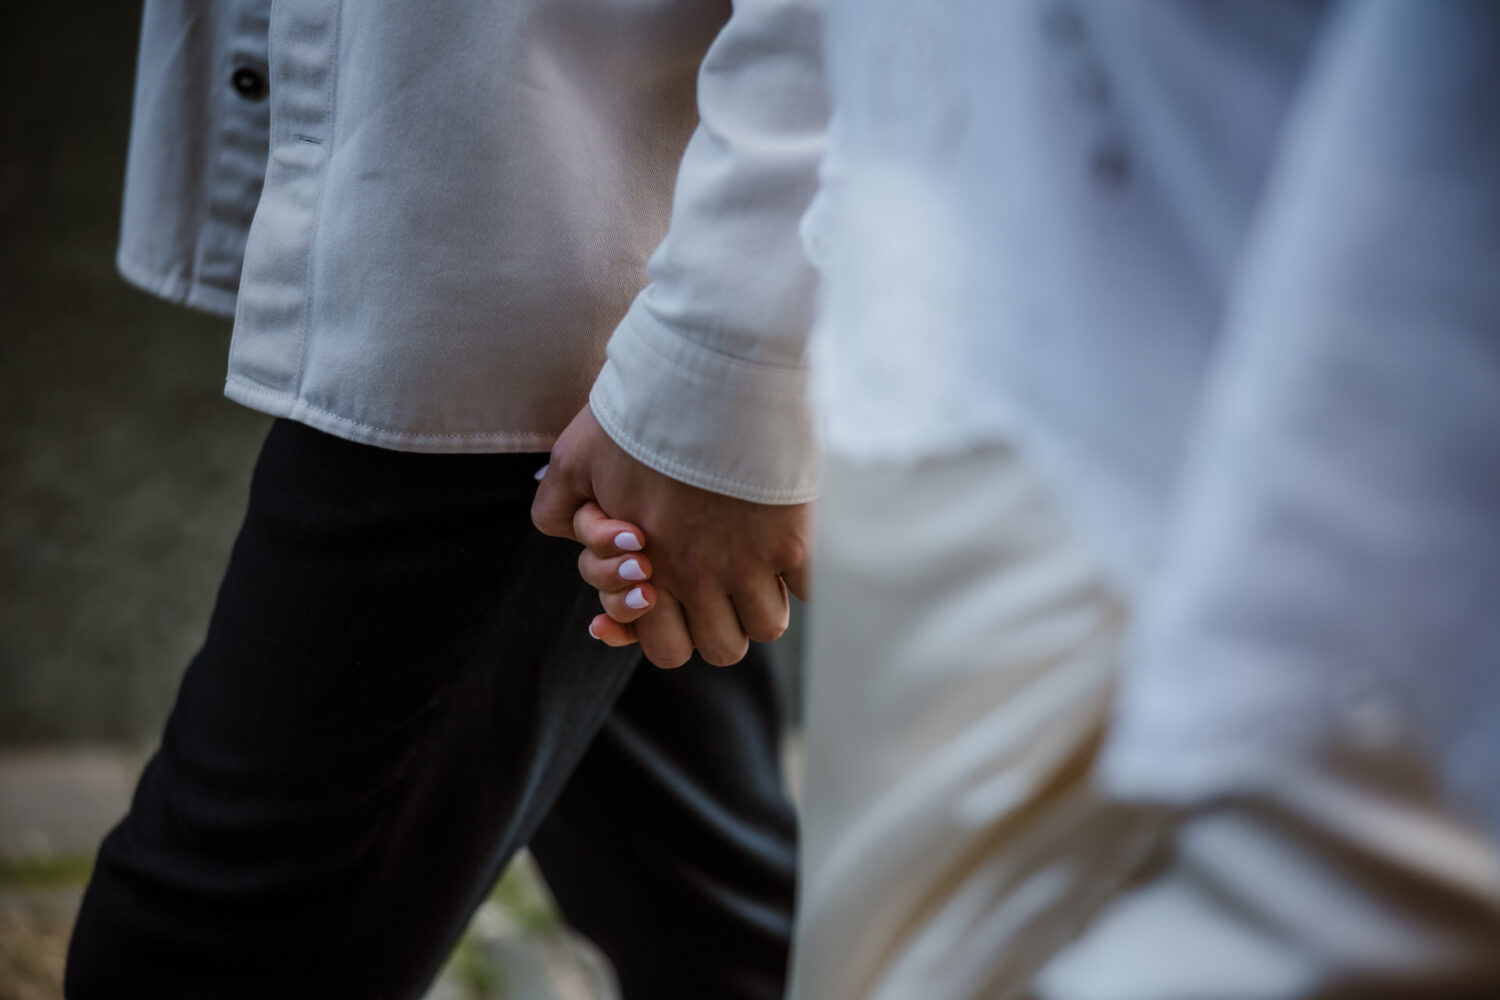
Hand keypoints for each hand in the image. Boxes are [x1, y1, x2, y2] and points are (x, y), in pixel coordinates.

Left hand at [533, 405, 810, 667]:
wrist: (709, 372)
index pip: (667, 649)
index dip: (671, 632)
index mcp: (648, 568)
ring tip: (754, 564)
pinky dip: (799, 576)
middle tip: (717, 587)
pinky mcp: (796, 540)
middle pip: (722, 648)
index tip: (678, 599)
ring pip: (767, 626)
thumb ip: (559, 509)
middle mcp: (700, 577)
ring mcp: (752, 562)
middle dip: (718, 625)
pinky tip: (785, 543)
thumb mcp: (573, 460)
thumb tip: (576, 541)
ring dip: (761, 603)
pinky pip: (807, 590)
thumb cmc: (637, 413)